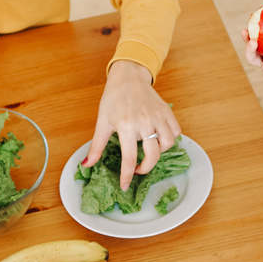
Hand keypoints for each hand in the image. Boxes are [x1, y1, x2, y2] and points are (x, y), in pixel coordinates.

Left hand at [82, 60, 180, 190]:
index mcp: (126, 126)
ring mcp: (158, 117)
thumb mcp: (102, 121)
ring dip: (159, 153)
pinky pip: (175, 132)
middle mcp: (145, 122)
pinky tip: (159, 139)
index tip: (125, 185)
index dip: (127, 176)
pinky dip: (169, 139)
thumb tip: (86, 164)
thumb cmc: (113, 98)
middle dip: (145, 169)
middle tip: (137, 170)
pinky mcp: (167, 112)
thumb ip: (96, 145)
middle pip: (152, 156)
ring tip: (148, 150)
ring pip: (167, 145)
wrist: (129, 76)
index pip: (129, 158)